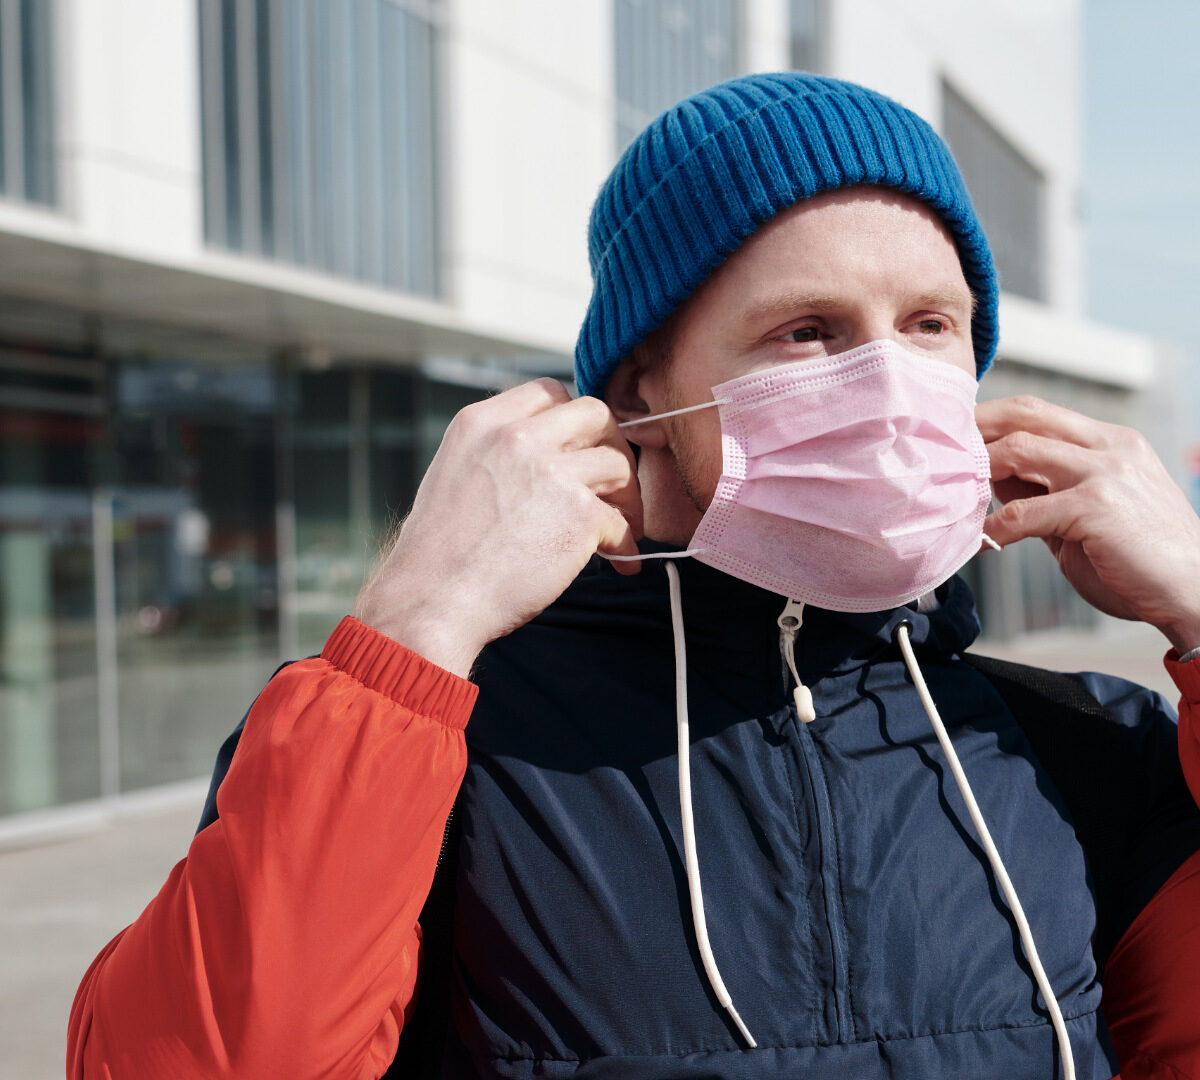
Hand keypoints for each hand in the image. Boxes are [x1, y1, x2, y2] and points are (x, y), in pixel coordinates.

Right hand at [354, 379, 642, 676]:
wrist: (432, 601)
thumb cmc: (439, 555)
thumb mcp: (455, 475)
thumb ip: (498, 454)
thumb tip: (550, 458)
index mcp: (482, 423)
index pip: (549, 393)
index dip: (574, 422)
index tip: (582, 448)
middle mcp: (517, 437)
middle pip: (594, 414)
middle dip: (613, 445)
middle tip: (613, 481)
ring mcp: (551, 472)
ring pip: (617, 464)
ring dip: (627, 497)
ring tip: (622, 525)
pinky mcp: (578, 515)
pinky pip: (621, 522)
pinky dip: (625, 544)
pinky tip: (619, 560)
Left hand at [977, 395, 1199, 653]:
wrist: (1195, 592)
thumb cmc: (1138, 560)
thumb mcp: (1087, 512)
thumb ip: (1045, 491)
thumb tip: (992, 479)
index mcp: (1110, 442)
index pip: (1038, 411)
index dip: (991, 420)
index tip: (954, 438)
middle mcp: (1110, 447)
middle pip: (1026, 414)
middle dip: (976, 428)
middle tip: (939, 452)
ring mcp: (1105, 472)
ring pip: (1020, 449)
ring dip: (978, 471)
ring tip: (953, 493)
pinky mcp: (1096, 507)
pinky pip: (1024, 512)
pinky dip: (993, 528)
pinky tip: (979, 542)